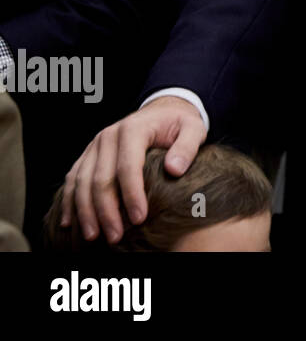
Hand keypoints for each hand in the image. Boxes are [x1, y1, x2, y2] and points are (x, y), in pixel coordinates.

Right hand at [59, 96, 207, 242]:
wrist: (163, 110)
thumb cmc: (179, 123)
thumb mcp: (193, 128)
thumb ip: (187, 146)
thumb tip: (174, 169)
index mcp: (133, 129)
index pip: (128, 166)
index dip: (132, 194)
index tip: (139, 219)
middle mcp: (108, 136)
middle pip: (100, 178)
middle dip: (106, 211)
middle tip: (115, 236)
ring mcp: (94, 146)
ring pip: (81, 182)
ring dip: (86, 211)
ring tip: (94, 236)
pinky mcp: (88, 155)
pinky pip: (72, 179)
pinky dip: (69, 202)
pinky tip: (70, 223)